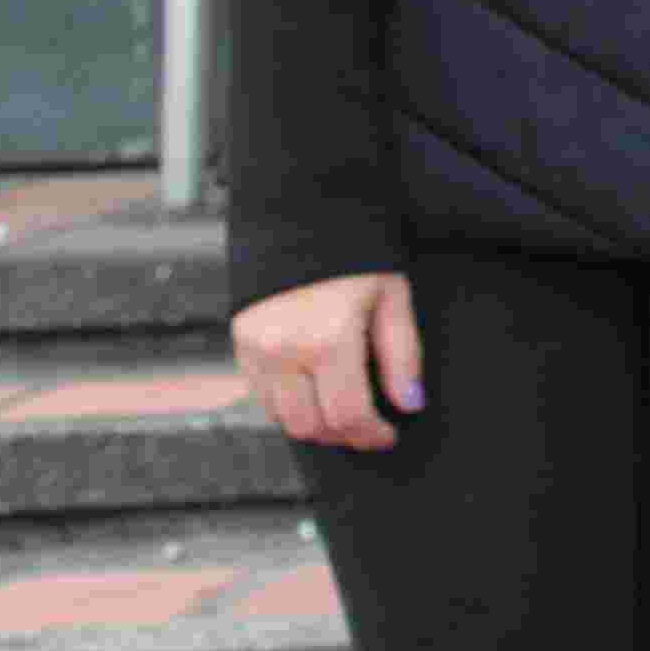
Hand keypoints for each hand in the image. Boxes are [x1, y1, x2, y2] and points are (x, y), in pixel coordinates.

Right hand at [232, 270, 422, 449]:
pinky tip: (314, 391)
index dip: (371, 434)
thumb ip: (402, 354)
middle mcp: (285, 350)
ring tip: (343, 411)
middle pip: (310, 425)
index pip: (347, 414)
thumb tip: (409, 403)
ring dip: (314, 424)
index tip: (389, 435)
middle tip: (368, 429)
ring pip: (281, 418)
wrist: (300, 214)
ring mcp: (256, 350)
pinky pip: (261, 396)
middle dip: (343, 436)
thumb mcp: (392, 296)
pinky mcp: (240, 345)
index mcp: (328, 338)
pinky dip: (288, 405)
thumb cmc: (355, 253)